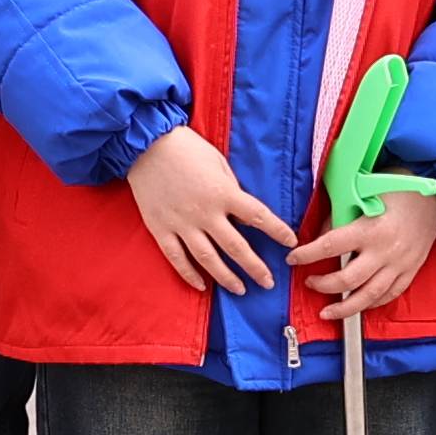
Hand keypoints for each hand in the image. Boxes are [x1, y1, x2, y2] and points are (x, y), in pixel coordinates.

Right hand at [126, 125, 299, 297]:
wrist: (145, 144)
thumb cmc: (186, 148)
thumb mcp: (218, 162)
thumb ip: (232, 189)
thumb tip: (243, 216)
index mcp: (223, 193)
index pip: (258, 217)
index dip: (277, 231)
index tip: (291, 242)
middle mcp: (205, 213)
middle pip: (236, 247)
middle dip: (255, 268)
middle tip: (268, 283)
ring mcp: (182, 224)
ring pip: (208, 259)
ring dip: (226, 277)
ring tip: (241, 290)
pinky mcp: (161, 229)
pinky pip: (177, 258)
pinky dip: (189, 274)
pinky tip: (202, 286)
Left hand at [293, 187, 435, 322]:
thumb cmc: (399, 188)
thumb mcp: (365, 193)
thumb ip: (342, 216)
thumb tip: (320, 235)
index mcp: (370, 229)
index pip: (330, 246)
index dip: (307, 255)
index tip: (293, 258)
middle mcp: (385, 251)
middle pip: (346, 280)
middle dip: (322, 285)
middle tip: (310, 282)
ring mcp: (399, 265)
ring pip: (368, 296)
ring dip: (344, 307)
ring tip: (327, 312)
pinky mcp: (410, 271)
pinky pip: (389, 295)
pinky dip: (371, 304)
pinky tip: (357, 305)